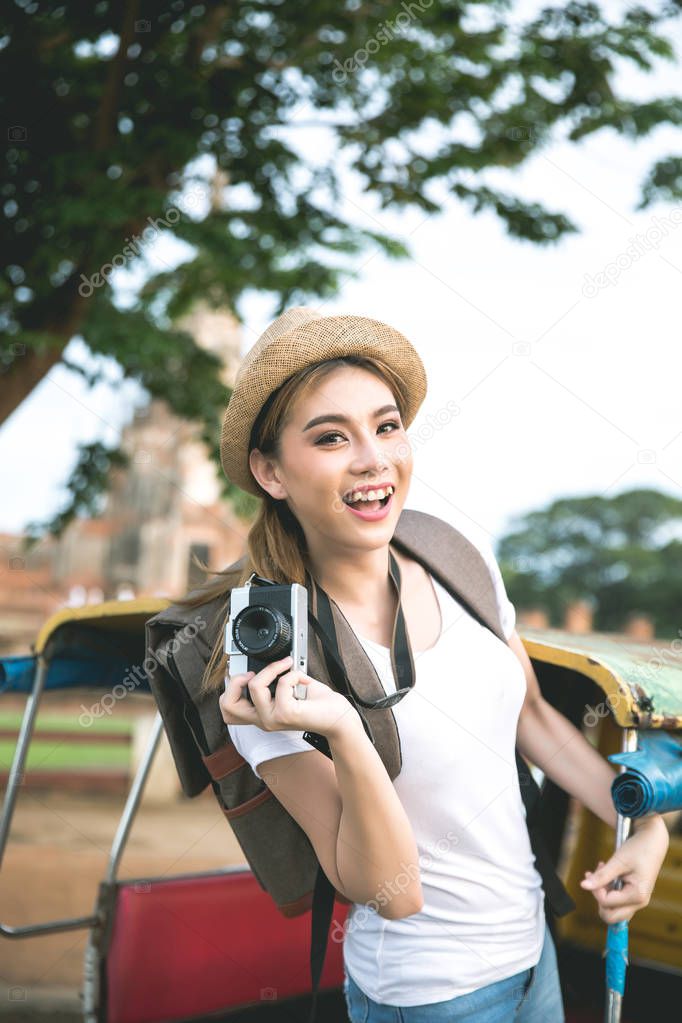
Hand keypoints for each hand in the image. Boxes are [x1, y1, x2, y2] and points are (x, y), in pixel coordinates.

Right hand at [219, 654, 360, 740]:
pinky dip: (294, 674)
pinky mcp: (286, 714)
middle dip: (237, 680)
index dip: (230, 687)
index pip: (229, 710)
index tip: (247, 672)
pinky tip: (304, 680)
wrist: (337, 716)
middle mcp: (263, 720)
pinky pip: (282, 683)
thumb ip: (272, 682)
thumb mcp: (287, 690)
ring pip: (254, 686)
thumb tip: (263, 662)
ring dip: (273, 668)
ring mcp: (272, 719)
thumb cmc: (316, 703)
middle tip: (254, 673)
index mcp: (261, 714)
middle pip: (228, 705)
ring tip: (288, 667)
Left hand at [580, 815, 668, 923]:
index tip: (591, 873)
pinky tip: (606, 872)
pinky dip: (608, 889)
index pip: (607, 903)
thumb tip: (583, 886)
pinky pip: (616, 900)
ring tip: (601, 869)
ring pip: (612, 908)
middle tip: (595, 877)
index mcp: (637, 896)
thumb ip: (601, 876)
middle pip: (611, 915)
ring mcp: (637, 900)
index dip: (596, 890)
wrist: (652, 841)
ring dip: (602, 892)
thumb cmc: (638, 849)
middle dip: (599, 897)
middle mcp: (639, 902)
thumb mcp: (618, 861)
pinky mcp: (633, 894)